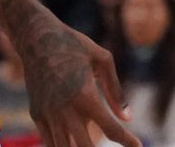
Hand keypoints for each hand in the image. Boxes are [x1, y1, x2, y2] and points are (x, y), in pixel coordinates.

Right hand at [13, 14, 139, 146]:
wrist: (36, 38)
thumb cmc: (74, 45)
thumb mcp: (102, 60)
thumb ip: (115, 91)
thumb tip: (128, 117)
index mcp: (85, 96)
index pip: (111, 129)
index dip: (127, 141)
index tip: (138, 146)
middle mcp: (64, 110)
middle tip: (116, 142)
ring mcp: (48, 114)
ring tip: (93, 144)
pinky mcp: (37, 114)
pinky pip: (50, 140)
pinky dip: (64, 145)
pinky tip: (76, 141)